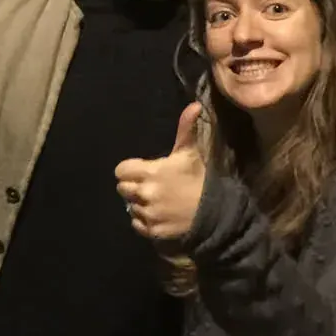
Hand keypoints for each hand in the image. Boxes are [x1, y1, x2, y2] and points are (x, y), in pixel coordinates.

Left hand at [116, 103, 206, 244]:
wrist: (215, 213)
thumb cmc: (199, 179)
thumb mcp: (189, 152)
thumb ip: (186, 128)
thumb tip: (195, 105)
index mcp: (151, 172)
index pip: (121, 170)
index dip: (129, 170)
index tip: (141, 171)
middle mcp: (145, 193)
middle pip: (122, 189)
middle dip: (133, 186)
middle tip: (150, 185)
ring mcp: (148, 213)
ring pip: (130, 206)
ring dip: (140, 203)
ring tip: (158, 200)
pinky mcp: (152, 230)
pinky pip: (137, 224)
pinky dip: (145, 220)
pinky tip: (159, 214)